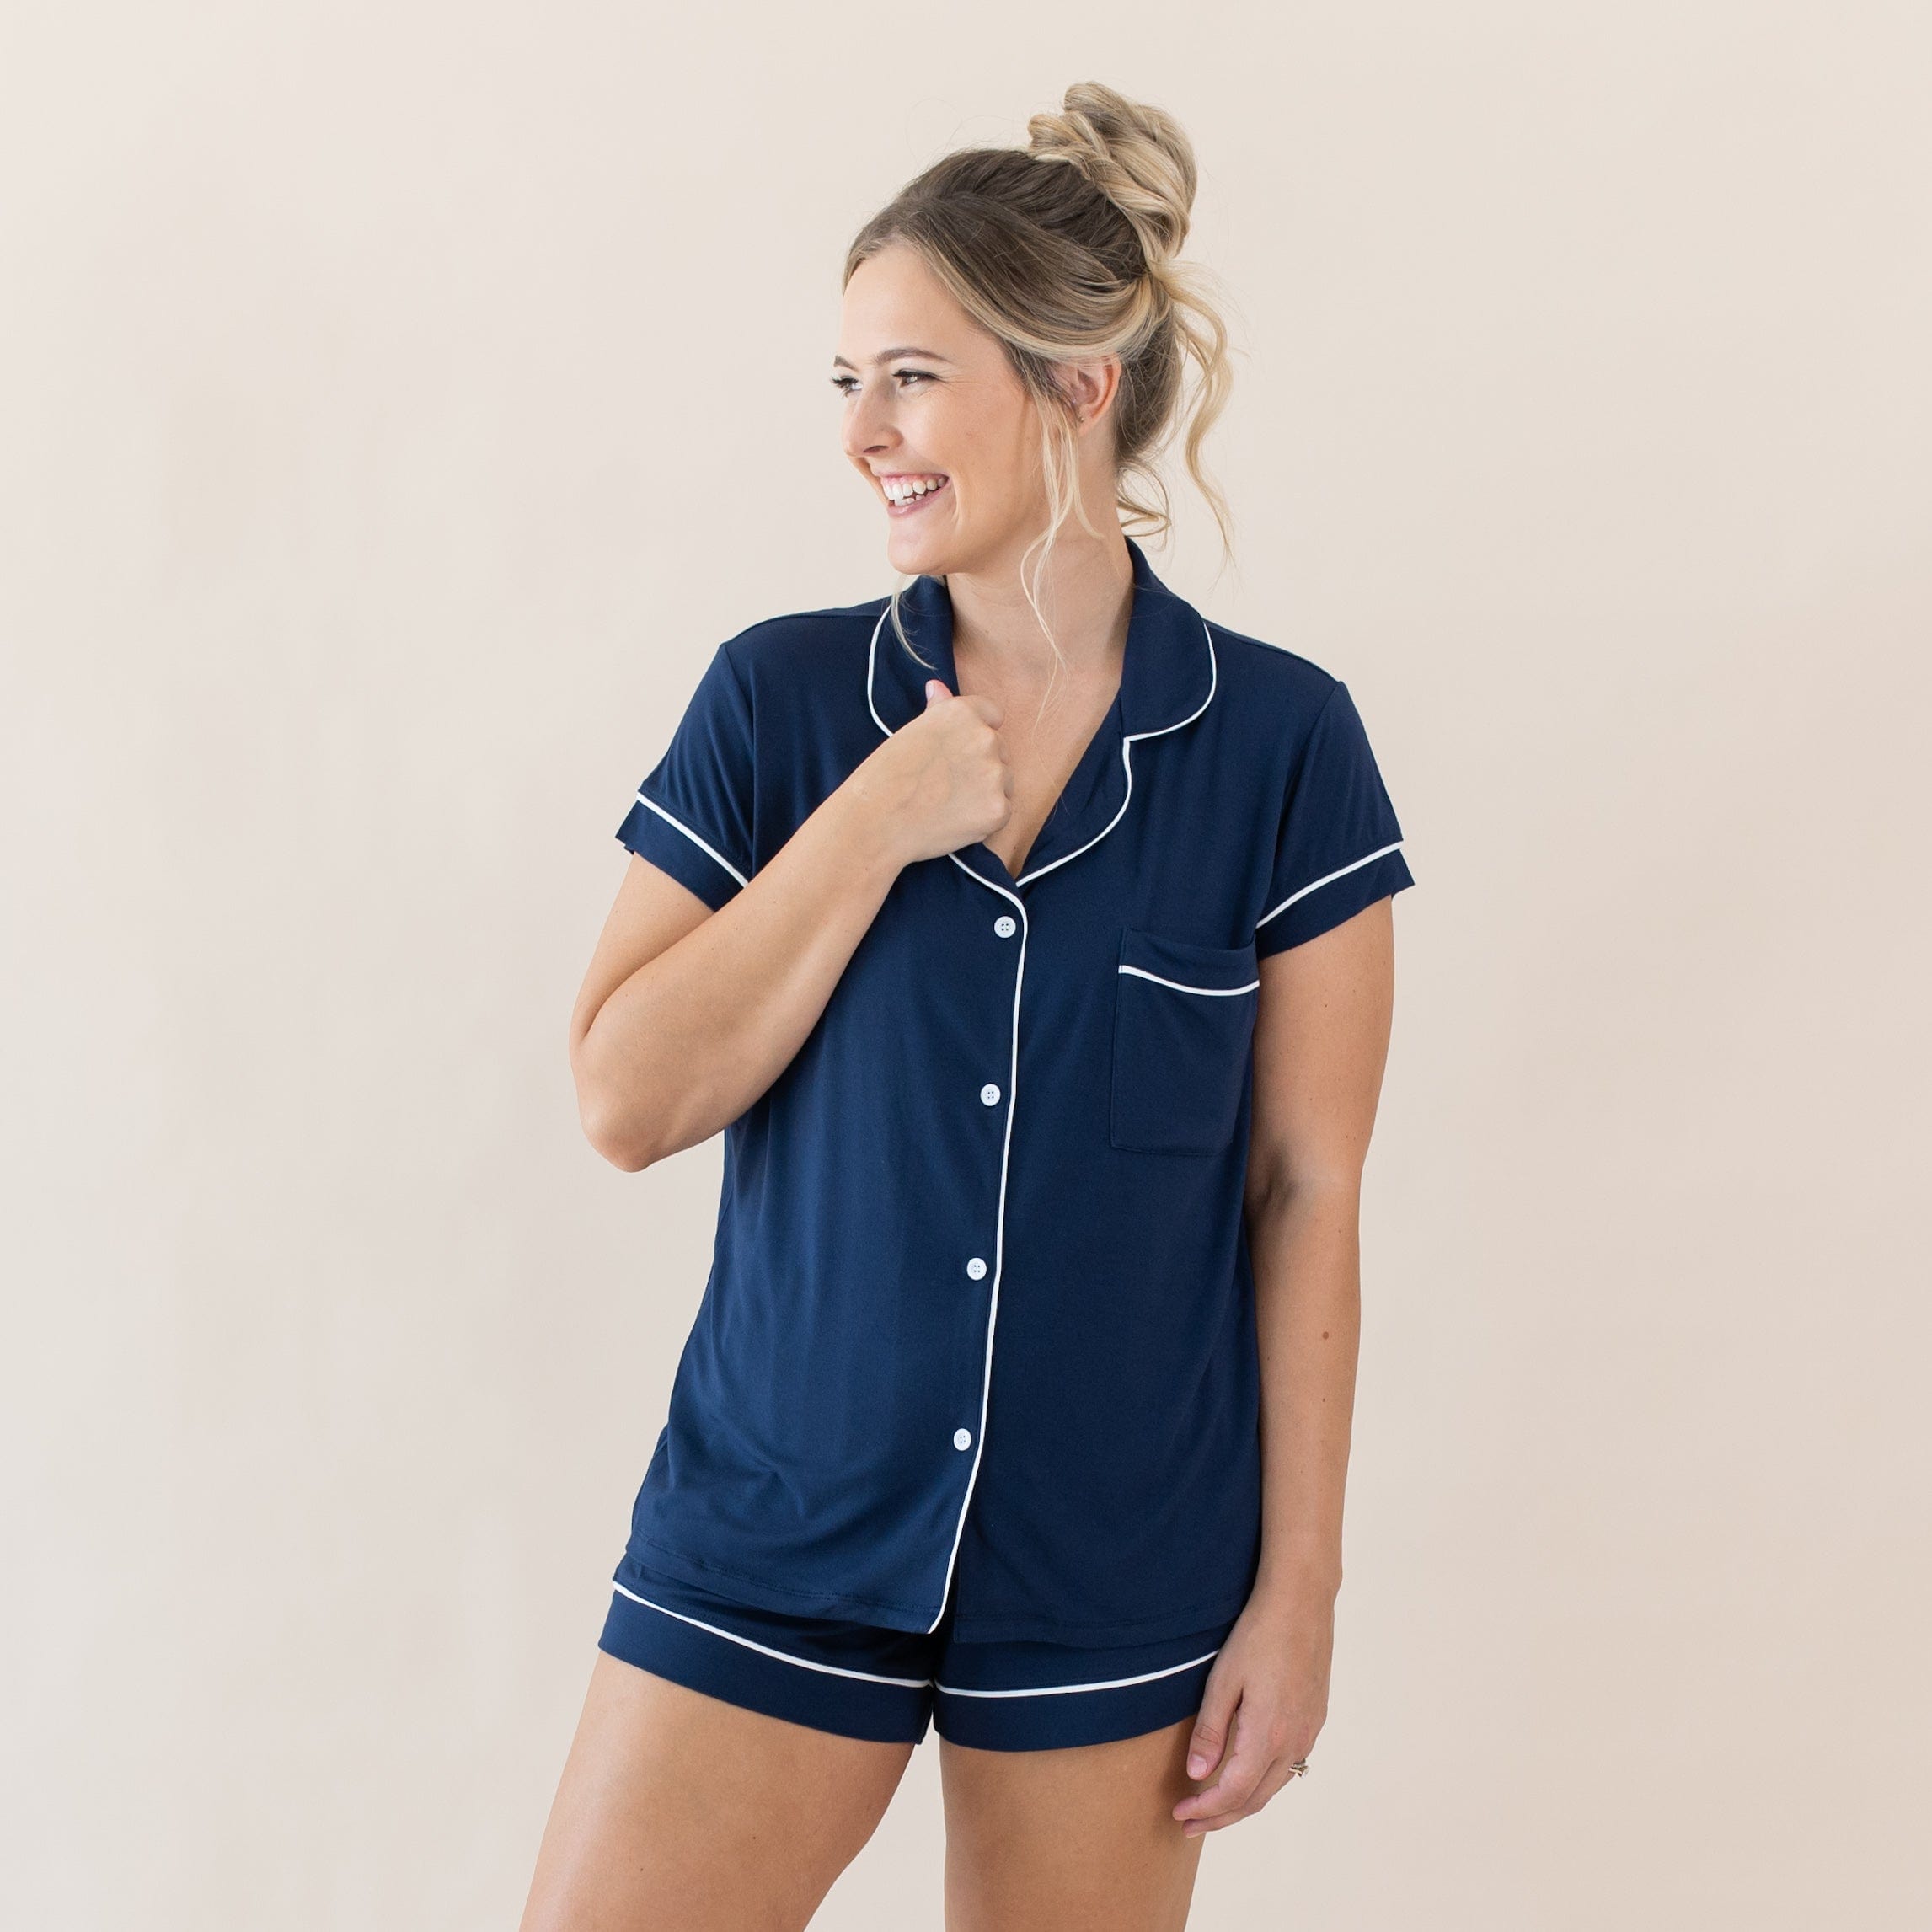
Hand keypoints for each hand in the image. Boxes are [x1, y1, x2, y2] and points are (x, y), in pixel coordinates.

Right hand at [857, 677, 1012, 865]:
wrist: (877, 824)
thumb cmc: (883, 779)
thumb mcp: (909, 733)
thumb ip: (936, 712)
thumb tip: (937, 687)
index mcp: (961, 713)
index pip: (991, 715)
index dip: (975, 735)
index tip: (957, 753)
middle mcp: (985, 738)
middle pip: (1000, 749)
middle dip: (981, 765)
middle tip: (945, 784)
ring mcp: (995, 774)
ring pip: (1004, 781)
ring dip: (986, 791)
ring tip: (948, 805)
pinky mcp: (998, 809)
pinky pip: (1002, 810)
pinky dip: (985, 819)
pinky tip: (955, 821)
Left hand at [1171, 1581, 1332, 1837]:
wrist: (1301, 1603)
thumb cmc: (1258, 1635)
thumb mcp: (1223, 1680)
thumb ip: (1210, 1731)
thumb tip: (1196, 1775)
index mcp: (1267, 1735)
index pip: (1232, 1792)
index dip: (1205, 1809)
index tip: (1180, 1813)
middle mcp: (1293, 1742)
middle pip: (1254, 1798)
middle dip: (1221, 1817)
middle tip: (1190, 1824)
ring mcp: (1308, 1732)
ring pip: (1273, 1786)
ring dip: (1242, 1802)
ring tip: (1213, 1808)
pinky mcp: (1313, 1720)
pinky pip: (1288, 1766)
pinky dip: (1262, 1782)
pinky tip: (1246, 1775)